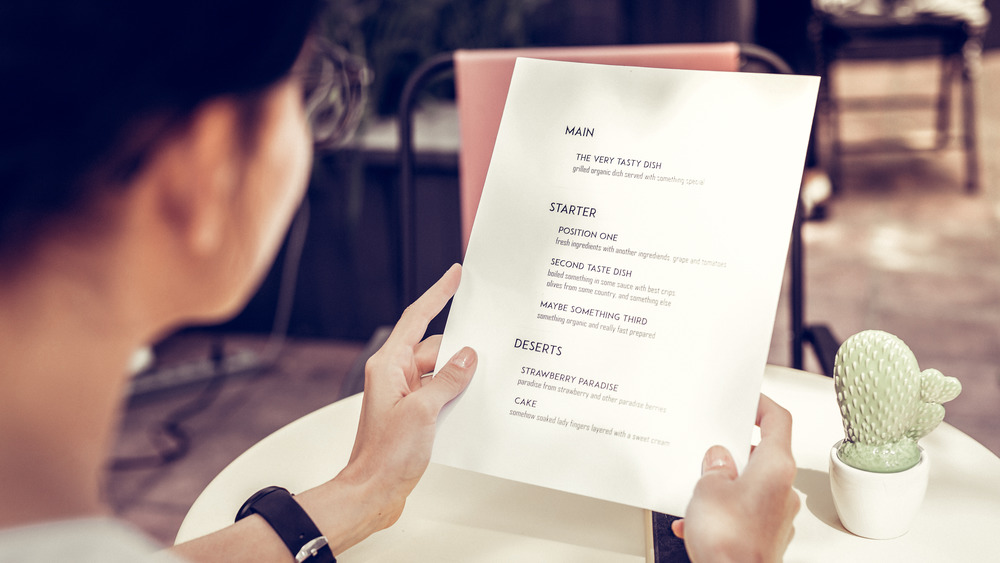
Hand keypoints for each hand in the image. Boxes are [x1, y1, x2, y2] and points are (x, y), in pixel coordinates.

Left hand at [338, 264, 475, 528]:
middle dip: (461, 349)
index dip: (437, 293)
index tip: (455, 274)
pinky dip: (457, 395)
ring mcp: (405, 395)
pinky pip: (441, 392)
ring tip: (485, 383)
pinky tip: (474, 403)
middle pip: (435, 347)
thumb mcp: (423, 411)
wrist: (373, 493)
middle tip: (490, 345)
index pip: (416, 318)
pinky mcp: (415, 414)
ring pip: (442, 371)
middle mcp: (396, 375)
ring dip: (461, 377)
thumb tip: (468, 356)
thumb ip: (448, 380)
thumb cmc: (386, 455)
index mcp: (389, 365)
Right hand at [671, 394, 799, 562]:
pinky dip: (722, 511)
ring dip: (725, 483)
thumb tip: (718, 461)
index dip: (762, 405)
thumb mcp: (708, 488)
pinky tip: (697, 520)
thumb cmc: (729, 540)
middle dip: (733, 450)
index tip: (748, 399)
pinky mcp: (766, 535)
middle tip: (710, 448)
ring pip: (751, 484)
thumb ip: (715, 467)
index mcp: (775, 467)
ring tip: (699, 490)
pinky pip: (744, 511)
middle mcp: (783, 489)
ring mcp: (777, 514)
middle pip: (763, 454)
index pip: (778, 421)